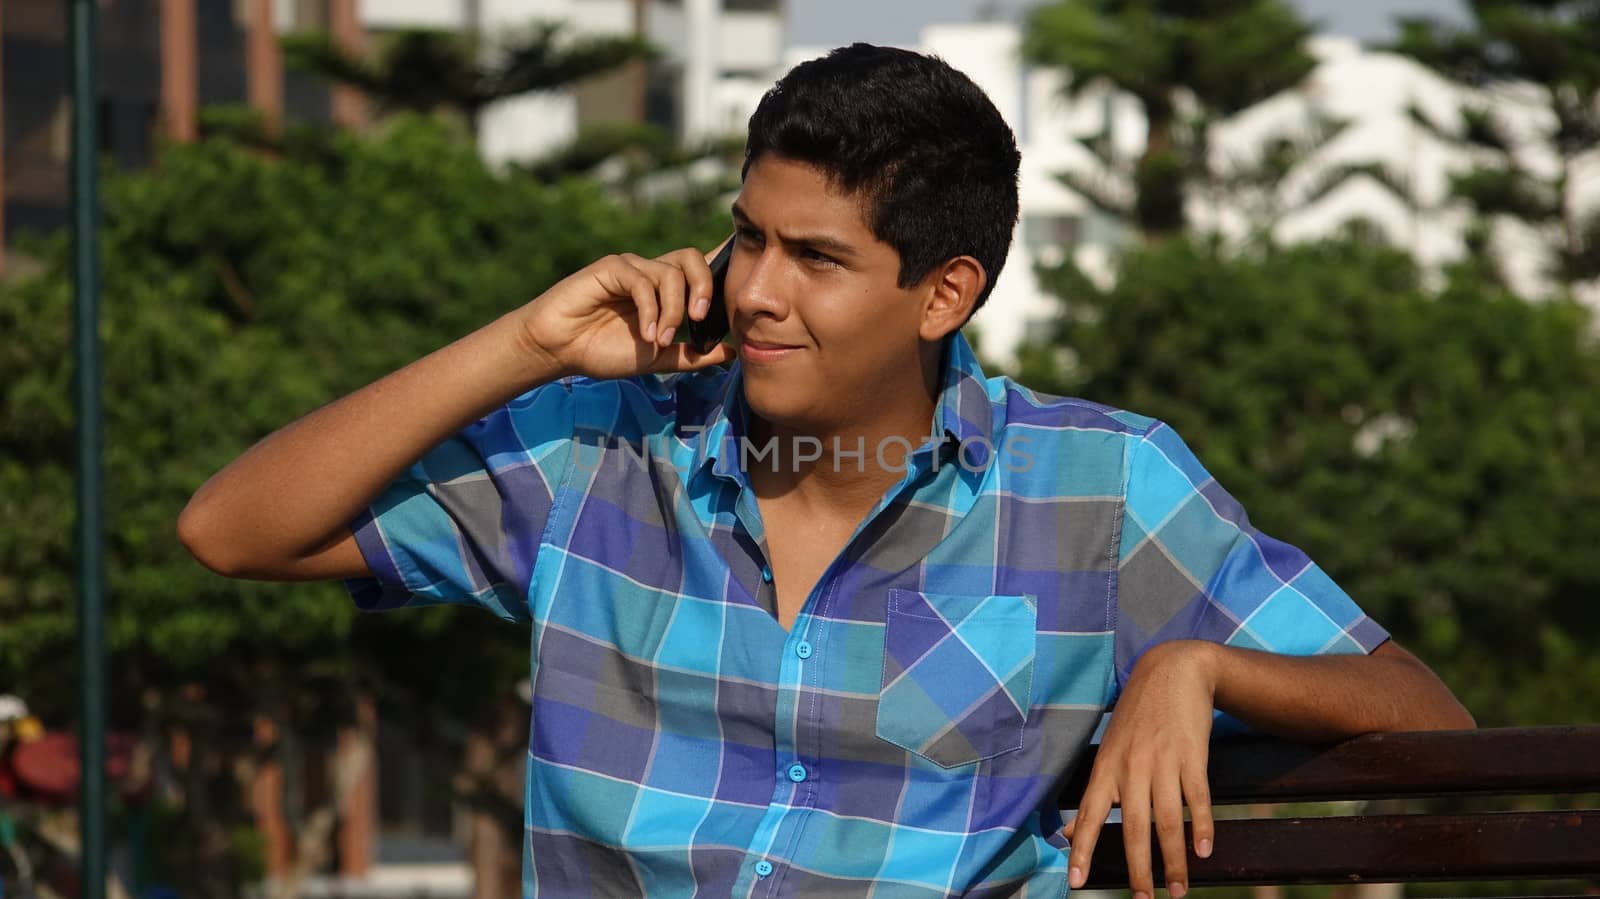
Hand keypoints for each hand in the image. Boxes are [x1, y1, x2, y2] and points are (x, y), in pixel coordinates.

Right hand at [516, 241, 735, 380]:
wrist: (560, 350)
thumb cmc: (603, 351)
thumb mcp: (657, 359)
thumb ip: (692, 356)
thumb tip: (733, 353)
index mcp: (666, 292)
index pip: (701, 269)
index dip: (722, 269)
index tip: (738, 289)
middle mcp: (652, 274)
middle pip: (693, 258)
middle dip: (704, 287)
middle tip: (699, 319)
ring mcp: (632, 268)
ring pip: (671, 272)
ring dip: (672, 311)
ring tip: (660, 340)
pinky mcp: (611, 268)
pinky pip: (642, 280)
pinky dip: (651, 310)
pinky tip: (646, 334)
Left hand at [1064, 640, 1217, 898]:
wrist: (1173, 670)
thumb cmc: (1137, 716)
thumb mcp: (1110, 749)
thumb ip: (1095, 793)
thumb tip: (1071, 833)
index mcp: (1107, 767)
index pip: (1088, 815)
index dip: (1082, 850)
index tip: (1075, 883)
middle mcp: (1131, 766)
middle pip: (1133, 827)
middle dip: (1138, 869)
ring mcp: (1163, 761)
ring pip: (1167, 820)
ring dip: (1173, 860)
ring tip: (1178, 889)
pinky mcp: (1192, 756)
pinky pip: (1197, 798)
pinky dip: (1201, 826)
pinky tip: (1203, 851)